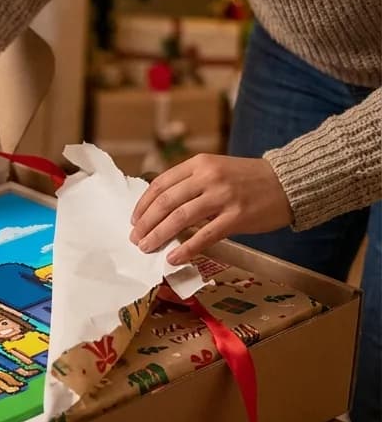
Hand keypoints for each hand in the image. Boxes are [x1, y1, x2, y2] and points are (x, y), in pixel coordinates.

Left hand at [129, 154, 292, 265]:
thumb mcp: (216, 170)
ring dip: (159, 235)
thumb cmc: (248, 179)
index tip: (134, 220)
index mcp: (199, 164)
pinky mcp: (237, 217)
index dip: (143, 204)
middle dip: (146, 223)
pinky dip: (185, 248)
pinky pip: (204, 235)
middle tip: (135, 238)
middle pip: (166, 202)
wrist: (288, 182)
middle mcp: (208, 177)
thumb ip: (191, 184)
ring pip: (180, 218)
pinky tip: (174, 258)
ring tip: (147, 248)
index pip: (161, 184)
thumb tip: (161, 209)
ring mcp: (223, 197)